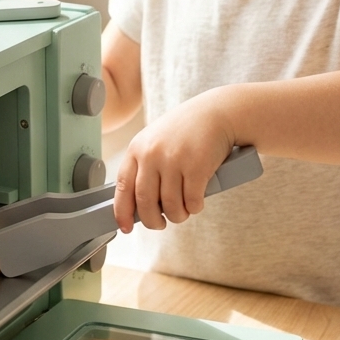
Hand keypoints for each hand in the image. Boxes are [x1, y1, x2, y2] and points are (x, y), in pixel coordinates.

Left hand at [114, 90, 233, 233]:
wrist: (218, 112)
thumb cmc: (186, 130)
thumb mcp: (156, 141)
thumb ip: (144, 167)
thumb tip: (137, 205)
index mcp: (137, 148)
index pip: (122, 186)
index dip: (122, 211)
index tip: (126, 227)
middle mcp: (152, 154)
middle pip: (145, 201)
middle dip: (152, 221)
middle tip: (159, 224)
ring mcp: (174, 160)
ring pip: (170, 206)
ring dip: (177, 215)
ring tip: (183, 211)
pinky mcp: (197, 167)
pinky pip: (192, 201)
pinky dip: (194, 207)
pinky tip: (196, 203)